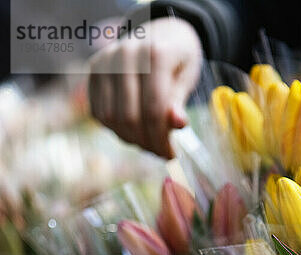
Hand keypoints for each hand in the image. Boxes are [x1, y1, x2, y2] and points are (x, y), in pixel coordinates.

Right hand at [89, 18, 201, 157]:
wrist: (160, 33)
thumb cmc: (178, 61)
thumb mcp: (187, 78)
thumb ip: (179, 101)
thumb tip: (178, 124)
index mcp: (154, 53)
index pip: (154, 110)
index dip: (161, 139)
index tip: (171, 155)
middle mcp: (125, 54)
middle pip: (130, 117)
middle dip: (146, 143)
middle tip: (160, 152)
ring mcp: (105, 61)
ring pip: (111, 118)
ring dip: (130, 139)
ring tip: (148, 142)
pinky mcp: (93, 71)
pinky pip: (99, 112)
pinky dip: (115, 129)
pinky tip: (133, 130)